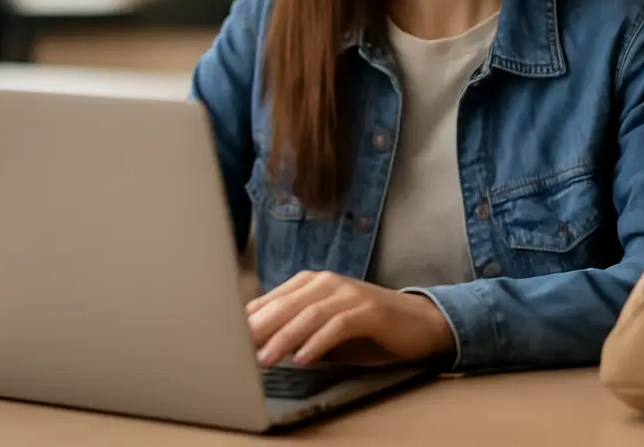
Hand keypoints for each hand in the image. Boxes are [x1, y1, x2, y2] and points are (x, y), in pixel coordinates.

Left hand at [245, 271, 455, 367]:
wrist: (418, 323)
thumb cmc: (366, 328)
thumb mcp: (324, 326)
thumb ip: (294, 328)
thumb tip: (255, 344)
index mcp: (311, 283)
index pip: (272, 301)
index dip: (248, 322)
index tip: (226, 342)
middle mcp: (327, 282)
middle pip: (285, 306)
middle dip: (259, 330)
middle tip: (236, 352)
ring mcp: (349, 294)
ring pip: (309, 314)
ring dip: (284, 339)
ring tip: (265, 360)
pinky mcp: (369, 310)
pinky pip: (338, 325)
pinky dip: (319, 342)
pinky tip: (305, 358)